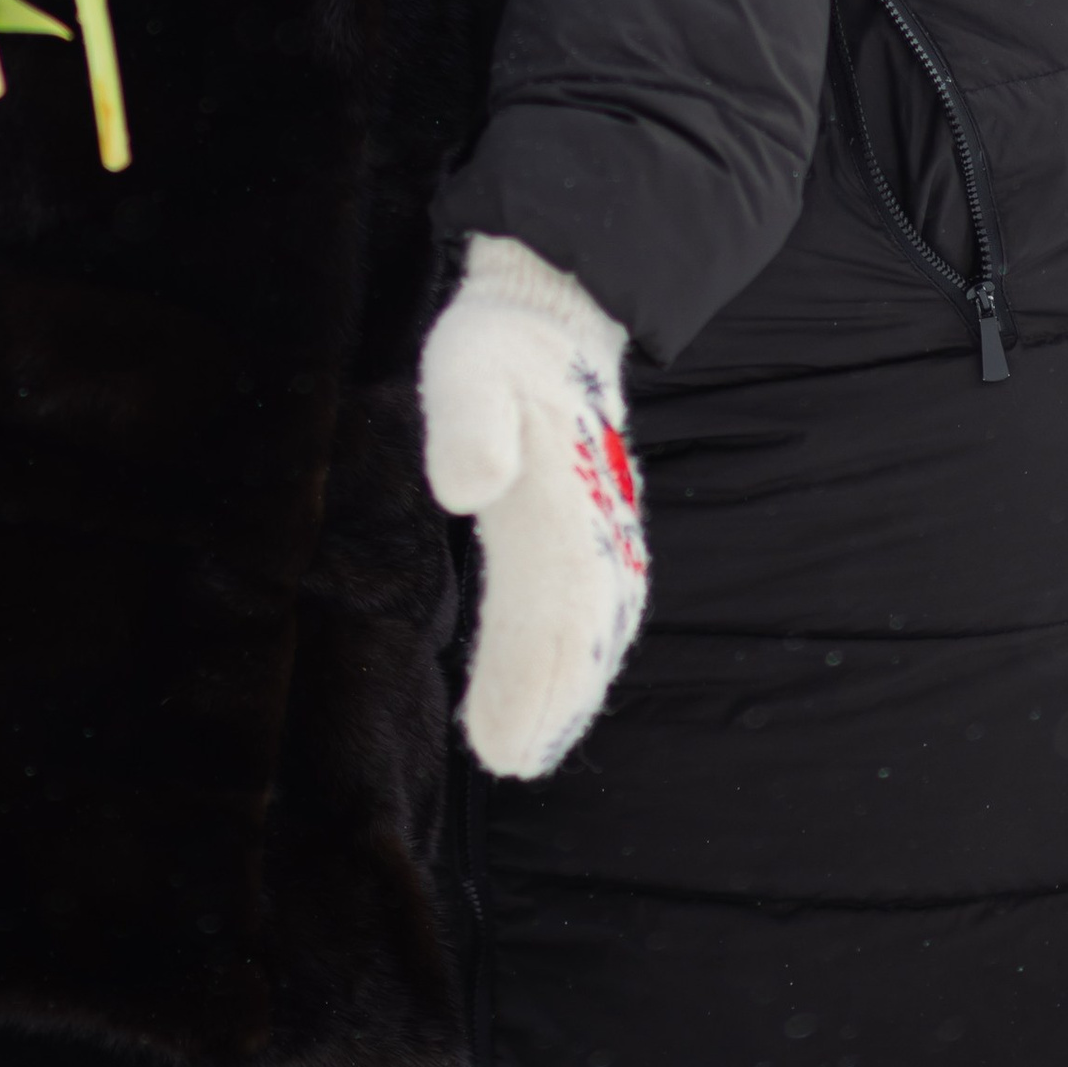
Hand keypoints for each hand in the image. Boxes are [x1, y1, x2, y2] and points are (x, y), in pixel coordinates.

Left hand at [421, 233, 647, 779]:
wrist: (553, 303)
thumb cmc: (500, 341)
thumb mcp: (469, 364)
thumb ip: (469, 423)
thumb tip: (469, 486)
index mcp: (560, 499)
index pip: (553, 611)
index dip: (532, 683)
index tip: (502, 746)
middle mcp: (591, 522)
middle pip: (580, 630)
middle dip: (552, 700)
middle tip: (514, 763)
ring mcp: (598, 520)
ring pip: (595, 620)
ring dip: (571, 682)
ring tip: (536, 742)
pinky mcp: (588, 514)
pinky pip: (594, 594)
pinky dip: (585, 644)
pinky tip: (567, 674)